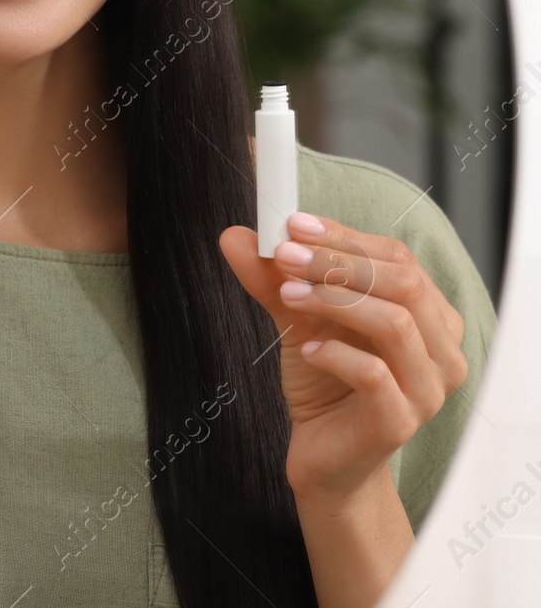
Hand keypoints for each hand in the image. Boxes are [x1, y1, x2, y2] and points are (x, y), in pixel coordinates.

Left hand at [218, 211, 468, 505]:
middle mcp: (441, 350)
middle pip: (404, 284)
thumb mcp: (298, 319)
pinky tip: (306, 351)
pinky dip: (335, 354)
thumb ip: (274, 279)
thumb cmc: (322, 380)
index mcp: (429, 316)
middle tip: (285, 255)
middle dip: (339, 262)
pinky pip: (374, 375)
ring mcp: (427, 389)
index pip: (398, 259)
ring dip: (335, 300)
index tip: (293, 226)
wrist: (322, 452)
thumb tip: (236, 235)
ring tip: (288, 294)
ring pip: (394, 324)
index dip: (345, 236)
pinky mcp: (400, 422)